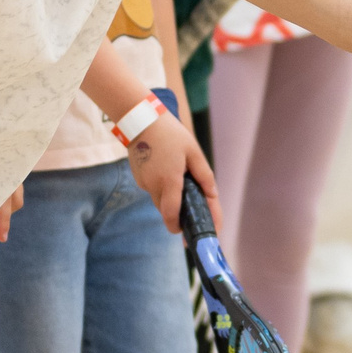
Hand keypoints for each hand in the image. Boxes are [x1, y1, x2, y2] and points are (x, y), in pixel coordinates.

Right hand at [126, 110, 213, 230]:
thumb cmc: (170, 134)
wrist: (140, 119)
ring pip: (159, 201)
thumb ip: (204, 175)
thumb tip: (212, 194)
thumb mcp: (193, 152)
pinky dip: (162, 189)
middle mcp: (154, 185)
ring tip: (182, 186)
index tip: (185, 233)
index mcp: (169, 180)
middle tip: (192, 212)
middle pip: (166, 211)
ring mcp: (143, 182)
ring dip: (170, 201)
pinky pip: (153, 190)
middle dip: (177, 215)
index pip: (171, 214)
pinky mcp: (138, 177)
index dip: (177, 226)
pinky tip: (169, 175)